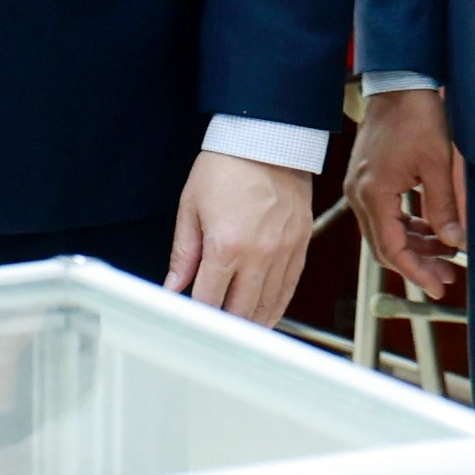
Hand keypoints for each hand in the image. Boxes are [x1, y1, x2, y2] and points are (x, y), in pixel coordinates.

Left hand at [165, 147, 315, 326]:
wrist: (267, 139)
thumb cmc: (227, 165)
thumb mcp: (191, 207)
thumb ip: (183, 253)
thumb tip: (173, 285)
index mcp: (226, 246)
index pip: (210, 300)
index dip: (199, 318)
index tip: (192, 325)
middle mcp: (259, 254)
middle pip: (242, 311)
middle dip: (226, 327)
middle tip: (214, 335)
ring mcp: (284, 251)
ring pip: (269, 305)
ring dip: (252, 323)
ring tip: (238, 332)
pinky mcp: (301, 245)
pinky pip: (289, 288)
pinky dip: (276, 306)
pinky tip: (265, 314)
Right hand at [343, 87, 467, 305]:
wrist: (399, 81)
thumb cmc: (416, 116)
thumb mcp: (438, 164)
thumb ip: (444, 206)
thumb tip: (455, 242)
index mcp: (374, 194)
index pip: (391, 248)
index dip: (416, 272)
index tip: (438, 286)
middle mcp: (360, 194)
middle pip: (384, 245)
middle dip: (416, 264)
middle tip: (447, 276)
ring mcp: (360, 186)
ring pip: (384, 231)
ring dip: (413, 245)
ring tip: (446, 254)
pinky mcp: (367, 178)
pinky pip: (384, 214)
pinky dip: (406, 226)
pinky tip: (430, 229)